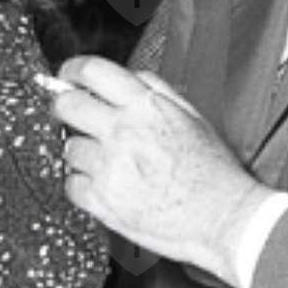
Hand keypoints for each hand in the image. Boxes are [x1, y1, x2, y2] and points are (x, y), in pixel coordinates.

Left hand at [49, 56, 271, 287]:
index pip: (93, 71)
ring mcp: (109, 166)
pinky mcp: (102, 199)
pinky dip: (83, 185)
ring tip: (105, 162)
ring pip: (68, 147)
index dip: (72, 70)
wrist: (224, 218)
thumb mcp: (193, 117)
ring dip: (81, 152)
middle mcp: (123, 131)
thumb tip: (130, 78)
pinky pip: (71, 184)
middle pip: (67, 105)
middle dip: (63, 107)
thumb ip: (158, 92)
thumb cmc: (214, 173)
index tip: (67, 76)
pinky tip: (104, 186)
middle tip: (68, 115)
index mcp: (146, 107)